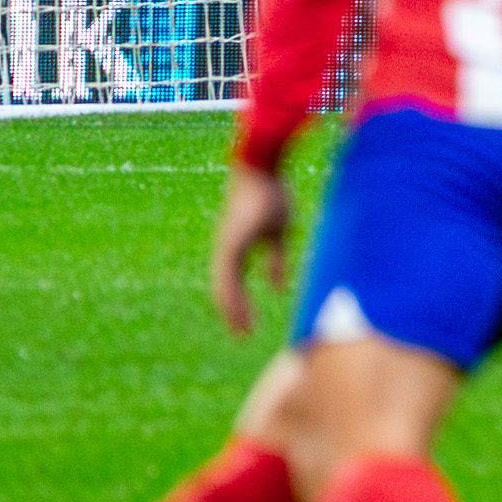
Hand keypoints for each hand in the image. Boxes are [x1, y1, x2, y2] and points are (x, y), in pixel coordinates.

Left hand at [208, 164, 291, 332]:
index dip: (240, 305)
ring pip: (223, 285)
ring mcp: (226, 245)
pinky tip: (239, 306)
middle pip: (225, 289)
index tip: (247, 327)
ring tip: (241, 330)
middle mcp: (227, 249)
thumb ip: (275, 260)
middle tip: (242, 335)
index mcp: (237, 247)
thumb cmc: (271, 194)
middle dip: (234, 313)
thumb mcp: (278, 232)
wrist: (261, 166)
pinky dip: (233, 295)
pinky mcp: (230, 240)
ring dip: (232, 309)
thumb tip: (277, 287)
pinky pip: (228, 275)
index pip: (234, 283)